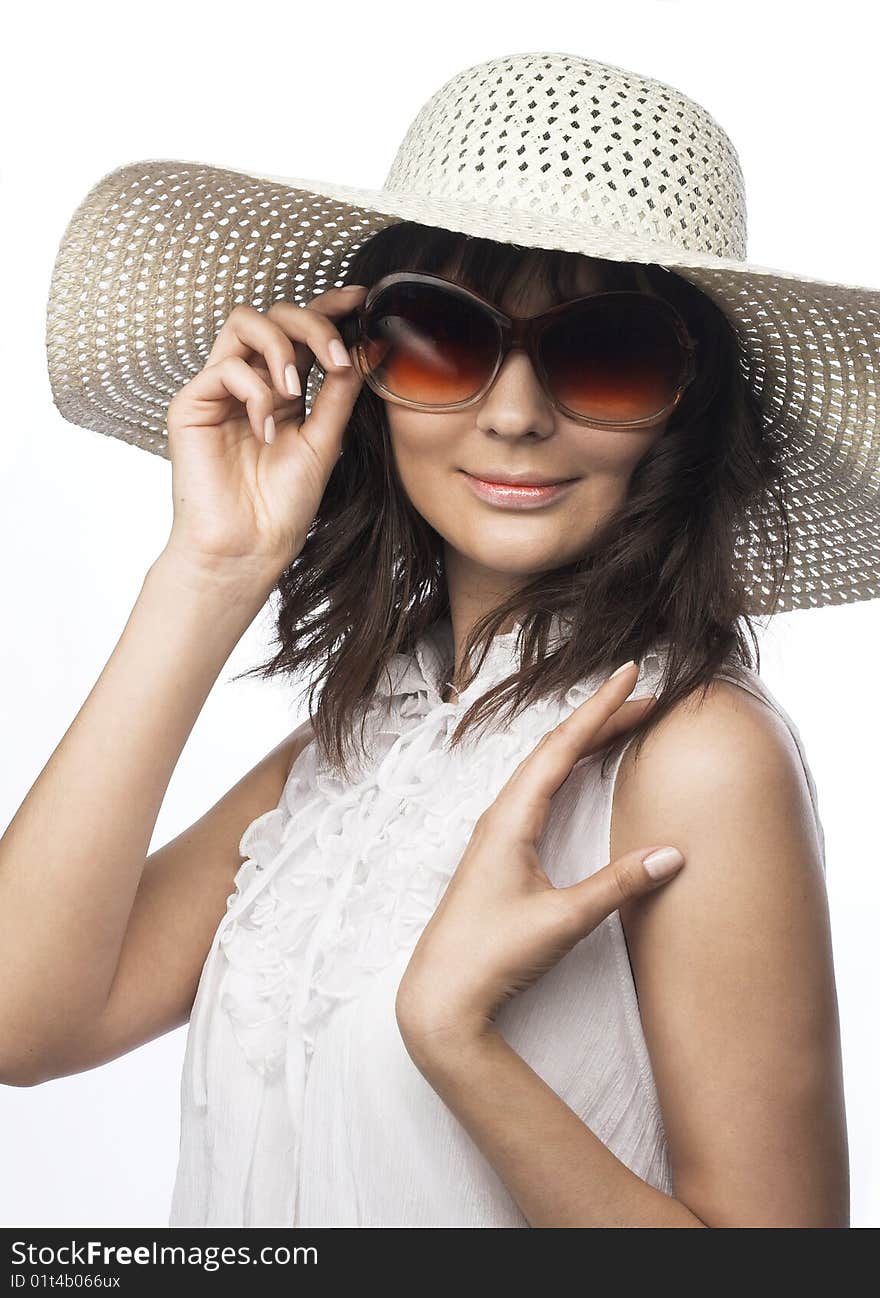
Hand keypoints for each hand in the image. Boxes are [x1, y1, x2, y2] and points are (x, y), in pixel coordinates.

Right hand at [162, 285, 367, 577]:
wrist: (251, 547)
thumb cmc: (282, 505)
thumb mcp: (324, 441)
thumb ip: (337, 394)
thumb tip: (359, 348)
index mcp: (282, 391)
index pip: (301, 333)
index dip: (328, 308)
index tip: (361, 299)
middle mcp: (250, 384)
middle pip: (274, 315)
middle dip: (310, 324)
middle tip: (335, 357)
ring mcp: (219, 391)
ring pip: (245, 323)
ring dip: (281, 347)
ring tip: (297, 391)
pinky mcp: (191, 404)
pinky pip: (226, 368)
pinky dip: (255, 392)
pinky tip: (266, 430)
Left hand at [395, 661, 684, 1061]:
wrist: (442, 996)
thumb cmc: (492, 955)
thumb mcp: (563, 919)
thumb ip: (617, 885)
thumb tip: (672, 854)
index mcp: (510, 818)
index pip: (562, 746)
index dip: (601, 707)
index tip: (631, 672)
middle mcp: (501, 815)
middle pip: (556, 748)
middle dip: (601, 717)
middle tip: (646, 695)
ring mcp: (498, 831)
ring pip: (546, 767)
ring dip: (584, 740)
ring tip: (623, 720)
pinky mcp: (501, 851)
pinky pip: (539, 789)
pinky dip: (568, 767)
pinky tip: (581, 768)